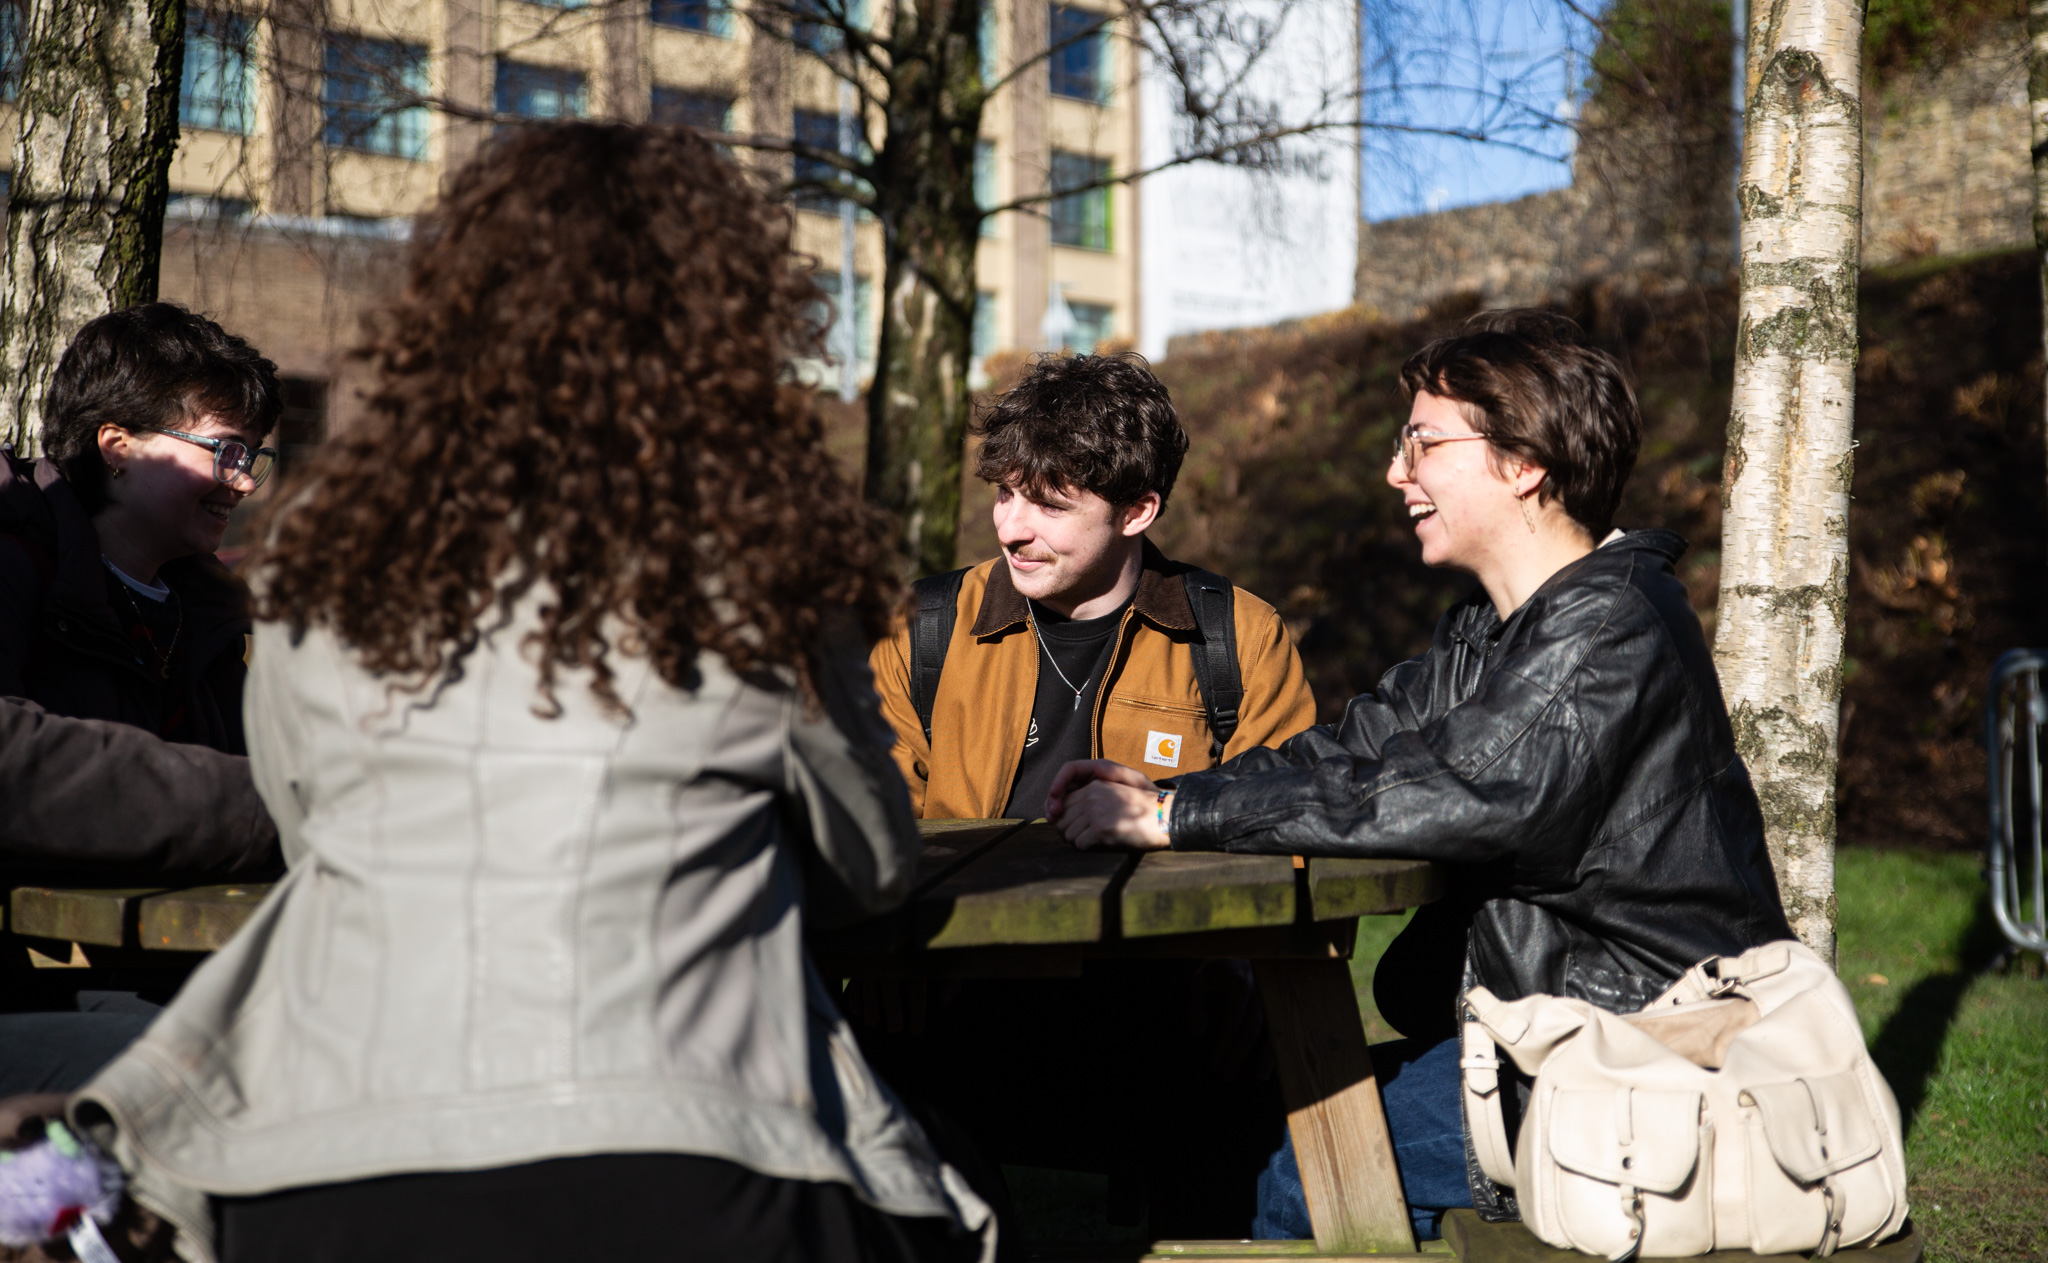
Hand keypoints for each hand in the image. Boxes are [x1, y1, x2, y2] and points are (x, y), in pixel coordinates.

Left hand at [1047, 759, 1171, 850]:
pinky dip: (1087, 848)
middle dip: (1069, 832)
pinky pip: (1080, 844)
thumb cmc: (1142, 809)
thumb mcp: (1116, 792)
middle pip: (1061, 820)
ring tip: (1094, 841)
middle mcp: (1092, 796)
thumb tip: (1065, 812)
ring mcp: (1096, 811)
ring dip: (1078, 841)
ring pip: (1068, 833)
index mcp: (1094, 786)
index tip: (1072, 829)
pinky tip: (1100, 844)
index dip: (1063, 819)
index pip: (1062, 803)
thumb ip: (1092, 796)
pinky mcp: (1101, 827)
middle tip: (1082, 838)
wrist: (1163, 818)